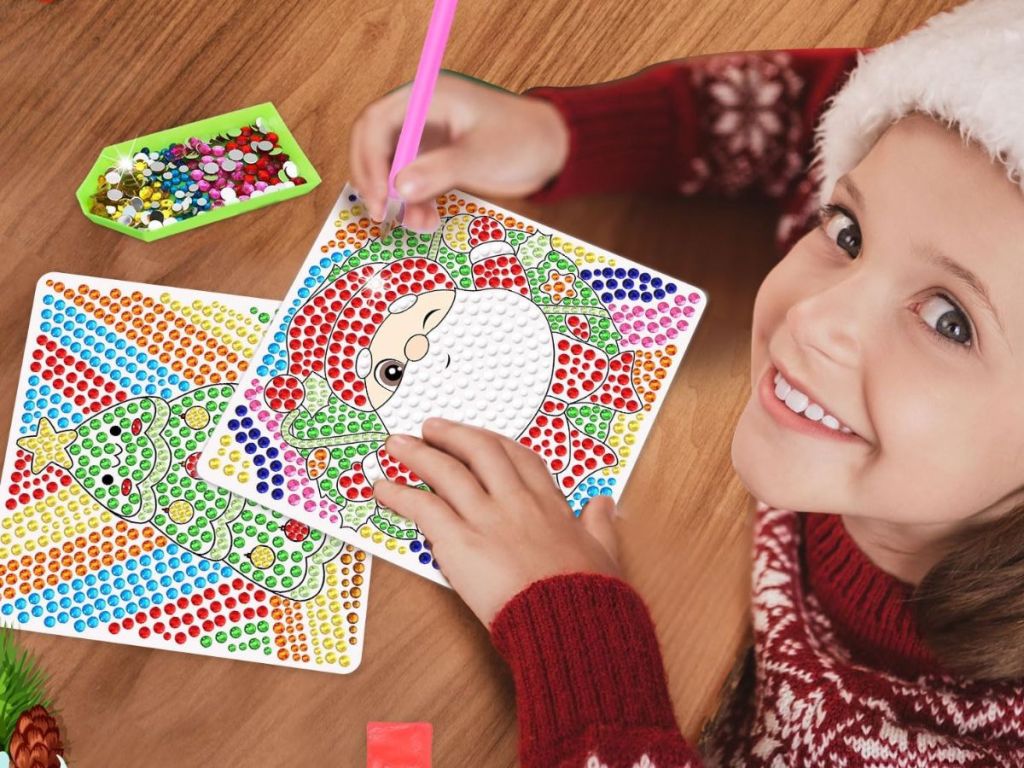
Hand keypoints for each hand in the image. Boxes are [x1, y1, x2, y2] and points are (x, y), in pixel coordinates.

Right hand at [349, 72, 569, 231]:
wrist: (552, 150)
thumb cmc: (522, 140)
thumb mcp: (480, 157)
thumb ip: (439, 171)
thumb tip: (399, 188)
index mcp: (428, 98)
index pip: (377, 123)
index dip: (370, 161)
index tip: (379, 197)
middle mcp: (420, 113)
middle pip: (375, 144)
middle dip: (375, 181)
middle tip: (383, 214)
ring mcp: (426, 136)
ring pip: (391, 166)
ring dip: (396, 197)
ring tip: (418, 224)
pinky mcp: (435, 158)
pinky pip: (410, 180)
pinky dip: (413, 202)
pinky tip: (426, 220)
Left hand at [372, 418, 620, 626]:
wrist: (570, 620)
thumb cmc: (588, 594)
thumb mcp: (604, 552)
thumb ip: (600, 524)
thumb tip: (605, 504)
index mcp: (550, 503)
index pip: (518, 457)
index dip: (494, 441)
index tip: (478, 436)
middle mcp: (515, 501)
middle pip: (479, 450)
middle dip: (452, 434)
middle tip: (430, 428)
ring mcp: (486, 517)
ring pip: (446, 470)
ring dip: (417, 454)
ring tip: (396, 445)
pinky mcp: (460, 541)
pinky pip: (423, 507)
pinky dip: (399, 494)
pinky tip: (382, 488)